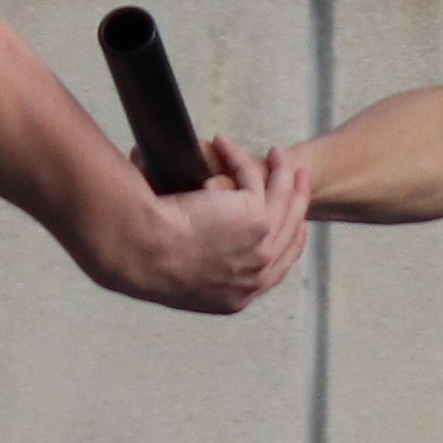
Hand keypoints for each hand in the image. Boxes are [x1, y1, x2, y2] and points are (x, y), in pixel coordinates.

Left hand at [95, 137, 311, 313]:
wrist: (143, 252)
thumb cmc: (145, 261)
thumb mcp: (179, 278)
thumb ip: (198, 270)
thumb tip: (192, 254)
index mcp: (237, 297)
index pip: (275, 269)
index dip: (287, 242)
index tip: (293, 223)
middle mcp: (255, 276)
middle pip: (289, 234)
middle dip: (298, 202)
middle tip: (299, 179)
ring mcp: (260, 246)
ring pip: (284, 204)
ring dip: (285, 174)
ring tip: (276, 154)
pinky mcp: (255, 215)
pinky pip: (257, 178)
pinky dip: (240, 157)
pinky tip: (226, 144)